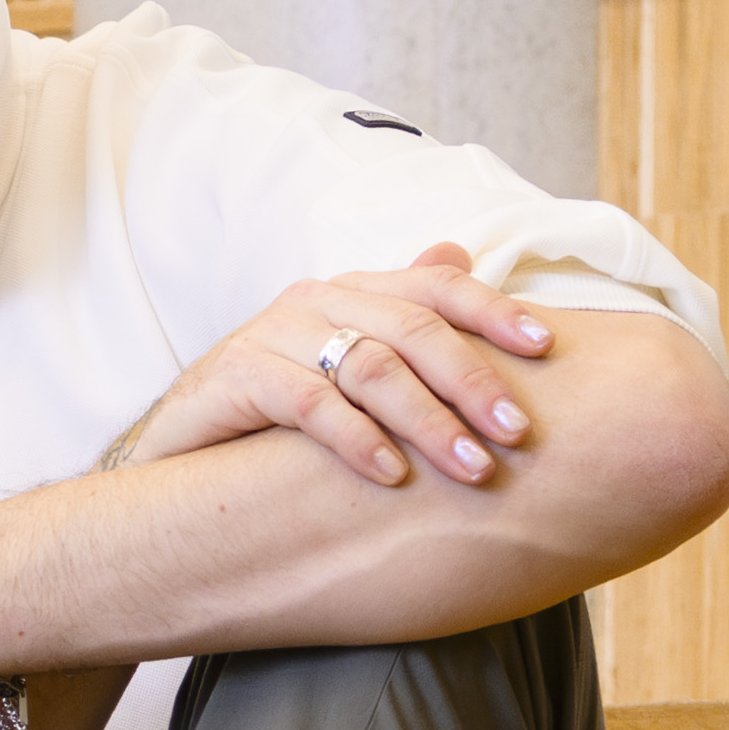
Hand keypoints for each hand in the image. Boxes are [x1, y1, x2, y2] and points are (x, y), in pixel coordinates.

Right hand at [116, 240, 562, 493]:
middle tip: (519, 432)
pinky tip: (392, 476)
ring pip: (370, 366)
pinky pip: (310, 404)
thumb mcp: (346, 364)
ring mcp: (275, 334)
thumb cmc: (278, 410)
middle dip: (473, 380)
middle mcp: (318, 301)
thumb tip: (458, 253)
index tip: (548, 346)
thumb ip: (402, 316)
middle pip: (413, 328)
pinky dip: (357, 439)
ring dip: (429, 420)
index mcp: (354, 292)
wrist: (181, 447)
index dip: (495, 311)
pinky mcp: (238, 375)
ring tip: (472, 468)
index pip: (437, 288)